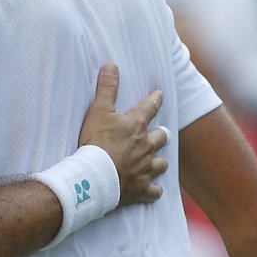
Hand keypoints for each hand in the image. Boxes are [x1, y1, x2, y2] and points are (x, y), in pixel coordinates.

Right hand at [80, 63, 169, 206]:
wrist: (94, 176)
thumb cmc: (95, 142)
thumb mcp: (98, 111)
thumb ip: (107, 89)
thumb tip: (112, 65)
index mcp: (136, 125)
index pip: (150, 107)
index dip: (155, 99)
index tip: (159, 94)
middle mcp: (147, 145)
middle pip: (162, 136)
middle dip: (160, 134)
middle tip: (158, 133)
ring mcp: (146, 168)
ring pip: (162, 163)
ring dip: (159, 161)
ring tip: (155, 161)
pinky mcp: (142, 189)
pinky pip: (155, 191)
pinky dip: (154, 190)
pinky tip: (152, 189)